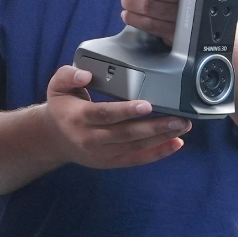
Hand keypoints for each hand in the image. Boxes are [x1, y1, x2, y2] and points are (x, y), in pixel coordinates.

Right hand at [43, 65, 188, 168]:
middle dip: (154, 127)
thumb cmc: (62, 107)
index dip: (126, 111)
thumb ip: (69, 75)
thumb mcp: (56, 86)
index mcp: (78, 118)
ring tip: (182, 127)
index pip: (105, 114)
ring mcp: (102, 153)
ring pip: (135, 147)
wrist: (55, 139)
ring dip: (161, 138)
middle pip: (126, 134)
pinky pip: (137, 159)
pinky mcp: (111, 162)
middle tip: (178, 118)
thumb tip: (86, 74)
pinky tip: (175, 144)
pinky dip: (158, 153)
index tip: (147, 105)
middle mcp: (90, 139)